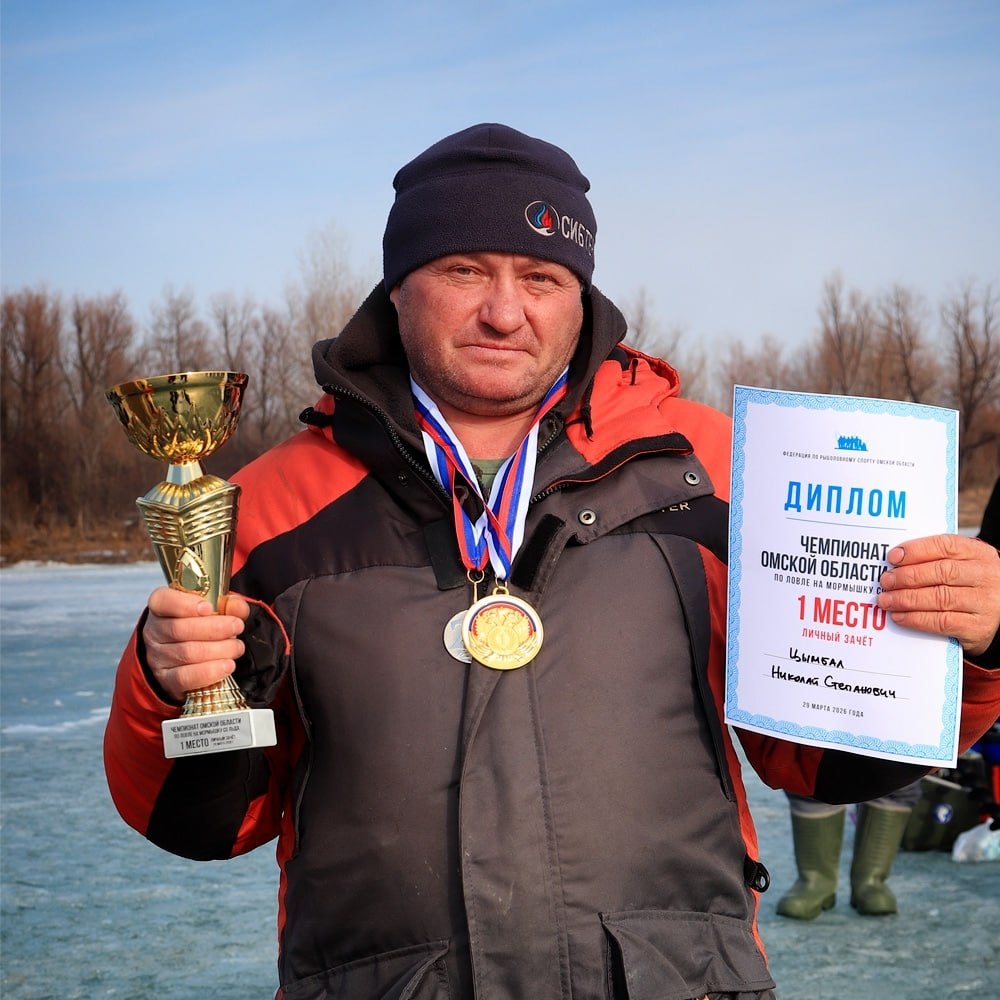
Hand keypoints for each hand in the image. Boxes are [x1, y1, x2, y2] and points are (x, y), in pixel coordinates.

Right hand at [142, 586, 249, 702]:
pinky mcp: (166, 679)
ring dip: (218, 650)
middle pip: (179, 629)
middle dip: (214, 628)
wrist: (192, 657)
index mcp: (161, 607)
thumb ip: (227, 604)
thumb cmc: (202, 626)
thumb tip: (237, 606)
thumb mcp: (214, 608)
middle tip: (237, 627)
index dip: (184, 604)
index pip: (162, 601)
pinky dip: (209, 672)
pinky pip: (185, 677)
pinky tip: (227, 666)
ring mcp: (158, 657)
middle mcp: (155, 632)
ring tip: (236, 647)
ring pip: (186, 653)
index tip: (208, 608)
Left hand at [876, 534, 999, 655]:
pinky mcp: (978, 628)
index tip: (893, 557)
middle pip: (942, 572)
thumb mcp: (962, 566)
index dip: (917, 550)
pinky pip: (942, 622)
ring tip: (886, 600)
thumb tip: (896, 560)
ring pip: (940, 597)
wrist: (997, 616)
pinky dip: (916, 619)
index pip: (946, 546)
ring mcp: (985, 603)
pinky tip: (899, 616)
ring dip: (907, 599)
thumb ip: (935, 560)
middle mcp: (986, 576)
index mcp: (980, 554)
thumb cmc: (969, 586)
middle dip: (908, 576)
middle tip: (886, 581)